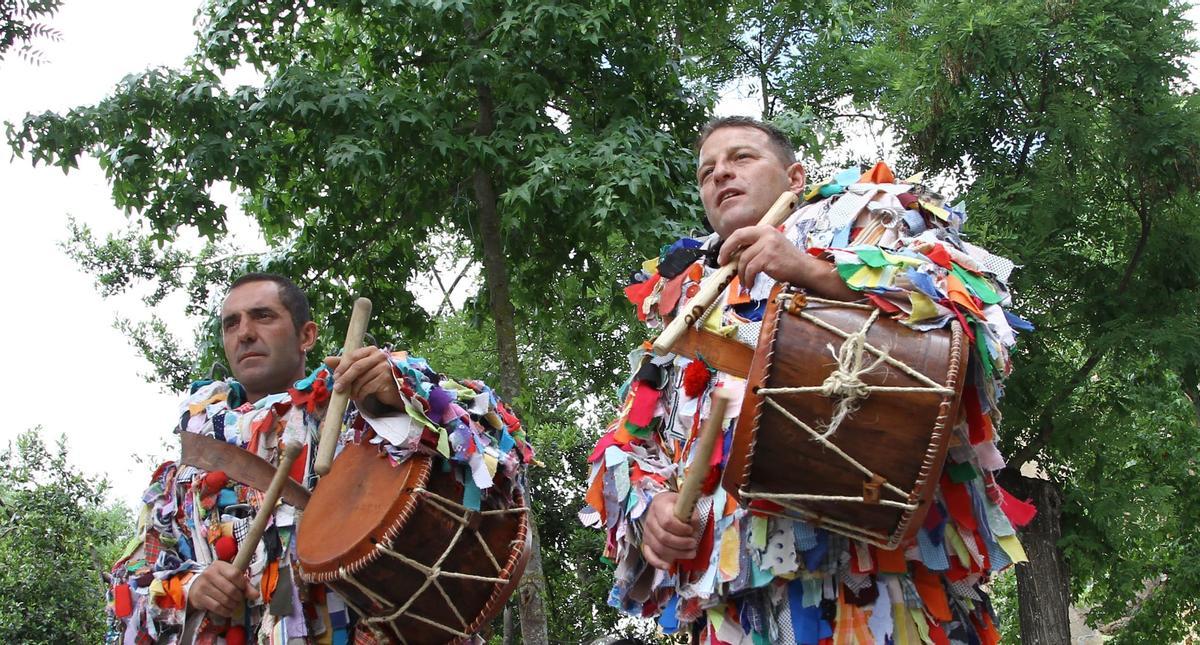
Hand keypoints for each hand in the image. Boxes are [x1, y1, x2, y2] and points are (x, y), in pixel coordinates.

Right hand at [187, 561, 259, 616]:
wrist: (196, 587)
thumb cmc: (217, 581)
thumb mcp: (229, 578)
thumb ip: (244, 585)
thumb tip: (256, 595)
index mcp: (219, 565)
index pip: (235, 574)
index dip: (242, 584)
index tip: (244, 590)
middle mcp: (209, 574)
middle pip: (231, 589)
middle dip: (239, 597)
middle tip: (240, 600)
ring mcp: (203, 585)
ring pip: (225, 600)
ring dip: (233, 605)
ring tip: (234, 605)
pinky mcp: (199, 597)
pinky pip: (217, 607)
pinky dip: (226, 611)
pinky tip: (228, 610)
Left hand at [324, 346, 402, 413]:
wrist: (389, 390)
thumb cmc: (372, 377)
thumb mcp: (356, 369)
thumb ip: (342, 364)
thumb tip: (326, 359)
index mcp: (371, 350)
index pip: (353, 356)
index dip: (342, 367)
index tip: (335, 376)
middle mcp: (380, 356)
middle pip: (357, 367)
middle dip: (345, 379)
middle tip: (337, 388)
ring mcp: (385, 367)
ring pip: (361, 379)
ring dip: (353, 390)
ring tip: (351, 395)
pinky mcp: (387, 379)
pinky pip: (368, 387)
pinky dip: (360, 394)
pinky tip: (360, 396)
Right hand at [640, 492, 700, 569]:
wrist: (665, 505)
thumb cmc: (677, 505)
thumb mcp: (685, 503)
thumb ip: (691, 514)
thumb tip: (694, 527)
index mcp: (659, 505)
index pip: (667, 522)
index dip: (681, 529)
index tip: (691, 530)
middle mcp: (650, 519)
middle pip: (663, 537)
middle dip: (682, 543)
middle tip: (694, 543)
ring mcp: (646, 532)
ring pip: (659, 548)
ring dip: (677, 553)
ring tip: (691, 552)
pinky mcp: (646, 543)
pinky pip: (648, 555)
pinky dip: (658, 562)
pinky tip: (668, 566)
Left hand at [718, 224, 856, 301]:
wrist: (805, 269)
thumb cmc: (787, 262)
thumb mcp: (771, 247)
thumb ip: (755, 247)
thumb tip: (733, 256)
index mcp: (765, 229)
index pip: (740, 233)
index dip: (728, 244)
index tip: (723, 255)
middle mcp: (766, 233)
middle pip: (737, 239)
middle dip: (726, 252)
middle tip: (723, 264)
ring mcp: (768, 245)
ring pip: (744, 259)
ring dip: (741, 274)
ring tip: (745, 283)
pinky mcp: (769, 258)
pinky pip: (750, 269)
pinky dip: (748, 279)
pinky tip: (751, 285)